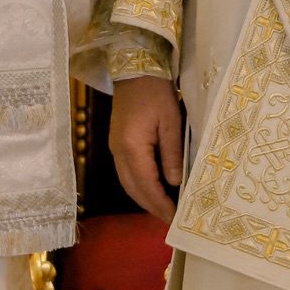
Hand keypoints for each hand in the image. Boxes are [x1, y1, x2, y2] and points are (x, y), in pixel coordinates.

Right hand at [110, 76, 183, 223]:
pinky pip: (126, 173)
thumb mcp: (171, 121)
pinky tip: (152, 188)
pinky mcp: (117, 143)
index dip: (160, 204)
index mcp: (132, 147)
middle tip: (170, 220)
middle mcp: (119, 152)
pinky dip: (138, 185)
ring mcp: (115, 148)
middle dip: (151, 206)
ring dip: (144, 198)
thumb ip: (172, 153)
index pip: (146, 185)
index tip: (174, 218)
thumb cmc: (156, 93)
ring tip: (163, 209)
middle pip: (133, 189)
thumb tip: (174, 183)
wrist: (135, 69)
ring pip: (127, 183)